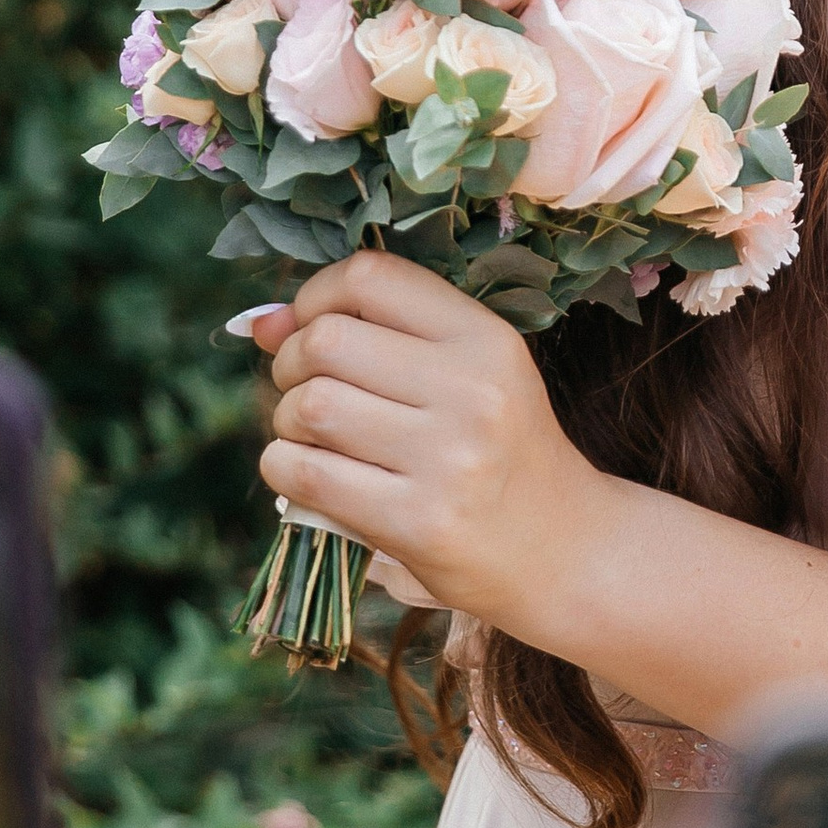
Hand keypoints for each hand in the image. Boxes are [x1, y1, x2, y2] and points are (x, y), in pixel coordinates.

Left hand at [257, 254, 599, 636]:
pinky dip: (284, 467)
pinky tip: (307, 474)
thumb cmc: (503, 452)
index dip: (317, 295)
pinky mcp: (417, 523)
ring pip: (309, 406)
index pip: (370, 277)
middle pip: (327, 341)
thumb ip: (375, 335)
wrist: (565, 550)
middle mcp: (472, 392)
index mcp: (488, 339)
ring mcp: (447, 460)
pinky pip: (304, 473)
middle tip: (308, 391)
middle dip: (292, 363)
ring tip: (314, 437)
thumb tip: (262, 322)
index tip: (313, 326)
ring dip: (287, 421)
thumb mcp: (468, 375)